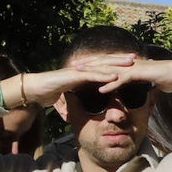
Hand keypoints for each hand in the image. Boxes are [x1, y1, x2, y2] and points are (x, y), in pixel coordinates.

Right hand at [7, 55, 133, 107]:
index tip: (129, 63)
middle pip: (105, 62)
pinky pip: (91, 75)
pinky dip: (103, 76)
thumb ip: (69, 103)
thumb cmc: (46, 93)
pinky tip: (114, 76)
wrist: (33, 89)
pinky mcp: (73, 76)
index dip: (115, 64)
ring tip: (131, 63)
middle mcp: (81, 69)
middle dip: (121, 60)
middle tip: (137, 57)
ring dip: (116, 65)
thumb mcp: (62, 98)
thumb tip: (70, 114)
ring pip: (101, 66)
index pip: (102, 66)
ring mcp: (78, 71)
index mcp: (81, 73)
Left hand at [86, 57, 171, 95]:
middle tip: (73, 66)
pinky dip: (111, 84)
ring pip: (110, 69)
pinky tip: (100, 90)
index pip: (108, 62)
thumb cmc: (168, 78)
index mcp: (130, 65)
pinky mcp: (140, 74)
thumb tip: (147, 89)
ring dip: (94, 72)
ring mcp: (134, 68)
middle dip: (88, 64)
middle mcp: (130, 64)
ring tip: (80, 74)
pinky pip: (122, 79)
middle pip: (104, 62)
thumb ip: (146, 85)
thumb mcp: (153, 82)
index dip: (95, 64)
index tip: (82, 66)